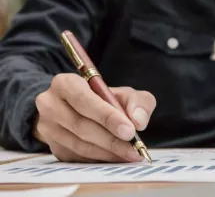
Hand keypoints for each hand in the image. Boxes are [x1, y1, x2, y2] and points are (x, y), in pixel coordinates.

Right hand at [34, 73, 155, 161]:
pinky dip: (100, 159)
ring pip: (80, 145)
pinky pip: (78, 157)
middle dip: (112, 140)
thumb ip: (137, 102)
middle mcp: (50, 104)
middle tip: (134, 148)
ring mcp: (48, 129)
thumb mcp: (125, 93)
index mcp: (65, 83)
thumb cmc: (106, 100)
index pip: (85, 101)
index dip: (108, 117)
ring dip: (108, 153)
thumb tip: (138, 121)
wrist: (82, 110)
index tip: (129, 131)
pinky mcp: (54, 148)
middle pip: (81, 125)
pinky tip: (117, 158)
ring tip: (130, 155)